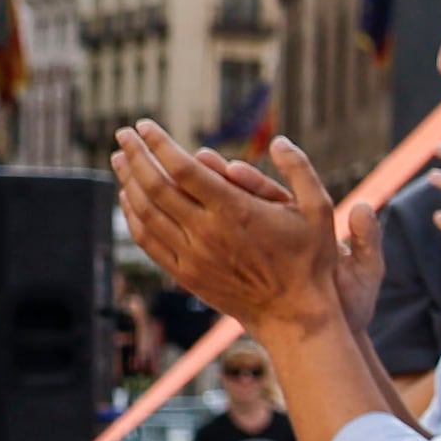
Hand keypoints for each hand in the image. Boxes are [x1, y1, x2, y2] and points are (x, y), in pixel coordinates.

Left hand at [110, 125, 354, 332]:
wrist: (295, 315)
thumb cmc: (311, 260)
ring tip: (120, 160)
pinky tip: (129, 199)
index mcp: (236, 211)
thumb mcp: (320, 209)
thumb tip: (279, 140)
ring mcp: (192, 255)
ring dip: (128, 181)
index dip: (159, 143)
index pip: (183, 168)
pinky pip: (148, 240)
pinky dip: (132, 215)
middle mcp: (208, 232)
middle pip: (156, 186)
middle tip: (122, 134)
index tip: (144, 125)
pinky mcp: (185, 274)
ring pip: (146, 212)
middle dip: (135, 155)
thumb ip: (300, 170)